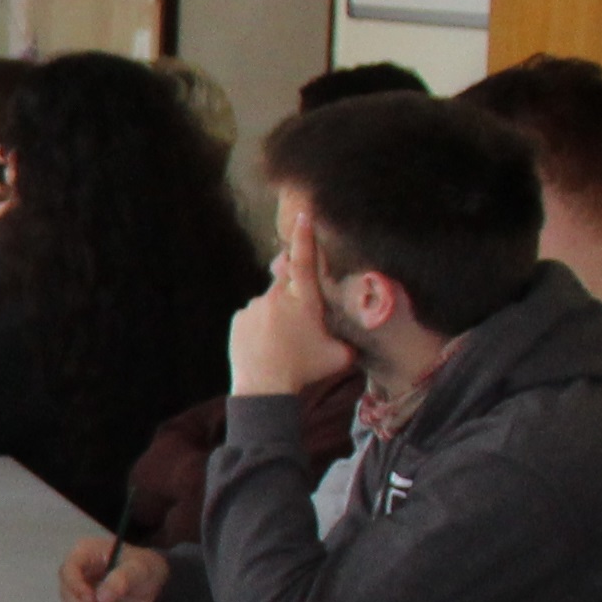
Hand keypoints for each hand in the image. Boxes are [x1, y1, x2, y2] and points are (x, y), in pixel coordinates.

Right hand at [59, 536, 169, 601]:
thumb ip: (121, 580)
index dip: (76, 587)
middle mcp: (76, 570)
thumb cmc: (144, 567)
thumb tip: (101, 598)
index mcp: (85, 552)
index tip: (92, 601)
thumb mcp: (138, 569)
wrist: (150, 579)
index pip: (68, 570)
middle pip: (66, 591)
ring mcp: (78, 588)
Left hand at [228, 226, 350, 397]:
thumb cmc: (306, 370)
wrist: (264, 387)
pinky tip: (266, 344)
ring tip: (282, 341)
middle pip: (286, 277)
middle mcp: (277, 297)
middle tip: (298, 309)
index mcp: (304, 301)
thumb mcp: (340, 355)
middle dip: (293, 283)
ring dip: (278, 313)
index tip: (302, 214)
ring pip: (270, 300)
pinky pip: (254, 314)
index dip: (305, 237)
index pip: (306, 261)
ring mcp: (254, 306)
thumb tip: (362, 330)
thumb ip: (349, 337)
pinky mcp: (239, 318)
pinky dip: (262, 324)